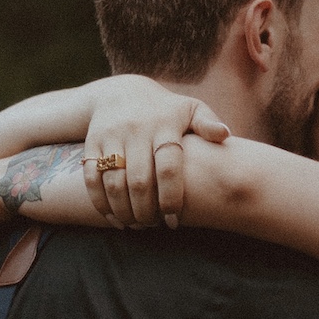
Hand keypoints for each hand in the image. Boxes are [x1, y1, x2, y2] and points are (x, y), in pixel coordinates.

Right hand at [82, 76, 228, 228]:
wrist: (120, 93)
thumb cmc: (165, 110)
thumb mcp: (190, 109)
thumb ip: (208, 124)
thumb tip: (226, 135)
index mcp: (165, 125)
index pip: (168, 167)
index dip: (170, 198)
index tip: (173, 221)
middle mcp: (136, 130)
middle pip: (140, 181)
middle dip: (146, 211)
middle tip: (153, 226)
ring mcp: (112, 137)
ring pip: (114, 183)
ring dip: (124, 211)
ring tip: (136, 225)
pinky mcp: (92, 143)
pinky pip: (92, 178)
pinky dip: (101, 203)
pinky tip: (115, 218)